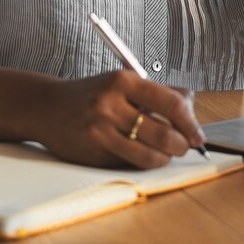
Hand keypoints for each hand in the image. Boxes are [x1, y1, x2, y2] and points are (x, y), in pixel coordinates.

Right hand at [33, 70, 207, 168]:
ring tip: (165, 153)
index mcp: (123, 81)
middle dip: (181, 145)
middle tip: (183, 146)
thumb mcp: (122, 82)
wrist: (46, 107)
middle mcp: (111, 104)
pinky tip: (141, 154)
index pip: (171, 102)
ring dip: (164, 158)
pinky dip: (142, 162)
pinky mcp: (93, 151)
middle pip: (164, 133)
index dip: (190, 122)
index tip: (197, 134)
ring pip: (149, 155)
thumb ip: (157, 92)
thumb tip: (191, 106)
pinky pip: (129, 163)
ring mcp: (100, 130)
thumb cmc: (91, 94)